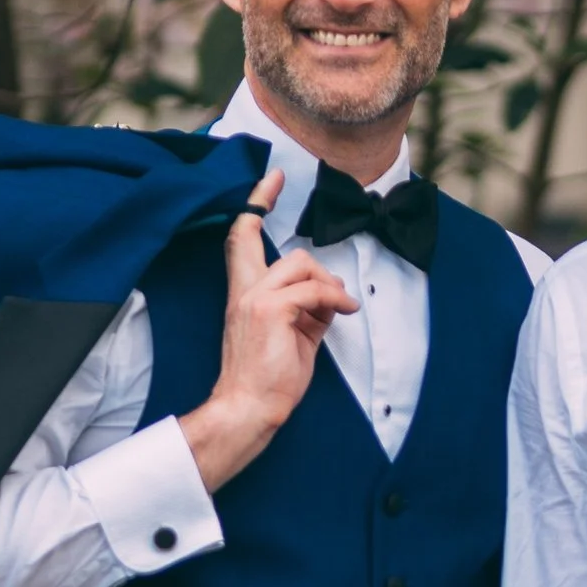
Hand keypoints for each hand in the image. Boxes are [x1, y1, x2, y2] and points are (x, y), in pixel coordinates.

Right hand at [178, 173, 357, 492]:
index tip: (273, 179)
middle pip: (288, 252)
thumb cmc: (267, 378)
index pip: (242, 236)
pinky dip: (334, 300)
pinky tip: (343, 314)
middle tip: (336, 298)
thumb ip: (305, 308)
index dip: (257, 203)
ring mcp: (256, 298)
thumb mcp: (291, 335)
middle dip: (320, 270)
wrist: (248, 407)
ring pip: (303, 265)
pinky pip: (314, 290)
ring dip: (329, 288)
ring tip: (336, 314)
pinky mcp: (273, 311)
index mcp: (243, 293)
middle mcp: (245, 290)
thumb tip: (331, 297)